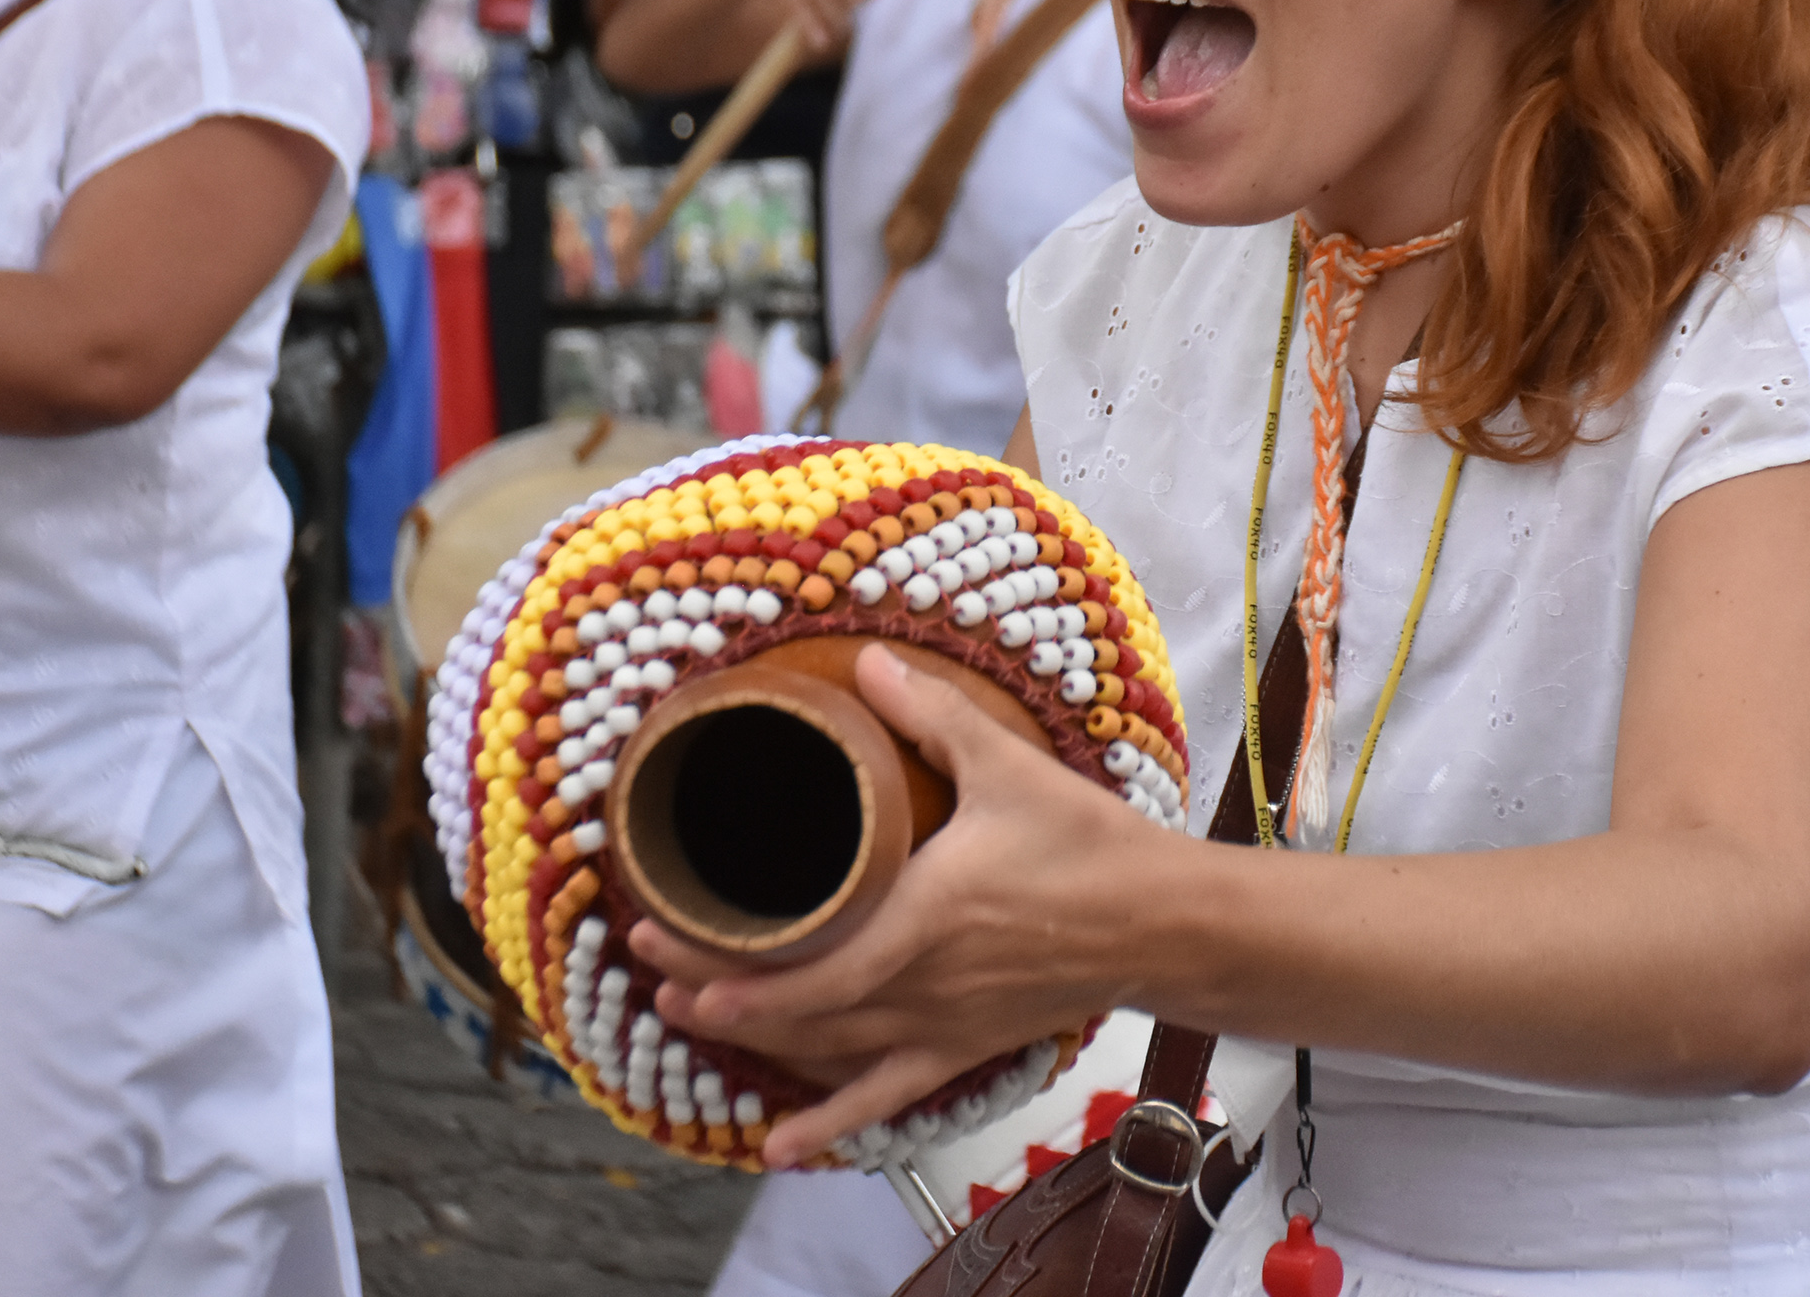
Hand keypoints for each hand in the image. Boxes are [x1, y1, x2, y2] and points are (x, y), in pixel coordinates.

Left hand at [628, 643, 1175, 1168]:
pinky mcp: (963, 1046)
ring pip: (827, 1047)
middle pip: (797, 1006)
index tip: (659, 940)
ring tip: (681, 1019)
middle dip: (714, 991)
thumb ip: (934, 713)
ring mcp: (941, 1024)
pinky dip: (832, 1122)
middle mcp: (923, 983)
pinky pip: (887, 1096)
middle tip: (648, 967)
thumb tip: (867, 661)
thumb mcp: (1008, 766)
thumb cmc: (1087, 844)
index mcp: (924, 915)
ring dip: (753, 1039)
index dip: (727, 966)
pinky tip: (784, 1148)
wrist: (1161, 922)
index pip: (806, 960)